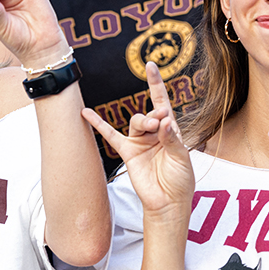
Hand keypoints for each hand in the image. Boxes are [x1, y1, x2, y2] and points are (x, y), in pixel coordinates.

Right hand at [82, 62, 193, 215]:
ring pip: (135, 122)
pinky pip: (110, 135)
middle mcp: (154, 133)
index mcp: (171, 130)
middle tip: (160, 125)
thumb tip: (163, 119)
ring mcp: (139, 142)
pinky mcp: (127, 153)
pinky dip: (98, 124)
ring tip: (152, 130)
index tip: (151, 66)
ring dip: (142, 122)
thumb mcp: (182, 157)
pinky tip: (86, 113)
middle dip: (154, 116)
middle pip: (149, 113)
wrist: (168, 202)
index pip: (162, 102)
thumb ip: (171, 138)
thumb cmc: (180, 180)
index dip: (156, 84)